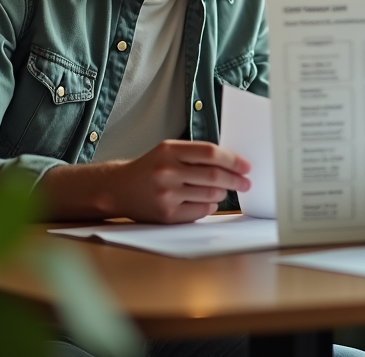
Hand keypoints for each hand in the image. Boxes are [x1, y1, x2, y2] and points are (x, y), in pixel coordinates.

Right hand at [107, 140, 250, 222]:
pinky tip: (207, 201)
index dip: (233, 160)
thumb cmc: (150, 167)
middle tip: (246, 182)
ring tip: (223, 190)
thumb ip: (196, 154)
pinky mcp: (166, 214)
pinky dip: (210, 206)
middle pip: (214, 176)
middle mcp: (167, 171)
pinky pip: (201, 211)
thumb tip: (232, 163)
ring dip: (223, 193)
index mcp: (169, 150)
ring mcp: (166, 194)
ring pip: (210, 195)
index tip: (246, 166)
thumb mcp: (168, 150)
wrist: (118, 188)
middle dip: (236, 180)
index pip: (211, 153)